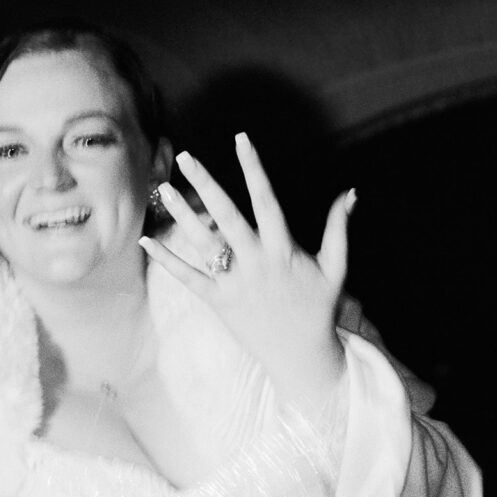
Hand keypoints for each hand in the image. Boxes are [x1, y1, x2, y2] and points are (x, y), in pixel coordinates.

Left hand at [139, 132, 353, 412]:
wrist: (301, 357)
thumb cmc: (318, 309)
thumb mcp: (335, 268)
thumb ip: (339, 229)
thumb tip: (350, 192)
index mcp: (284, 250)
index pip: (267, 200)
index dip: (254, 168)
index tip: (242, 139)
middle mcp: (256, 263)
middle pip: (228, 216)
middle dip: (207, 184)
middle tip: (186, 156)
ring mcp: (235, 283)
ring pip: (204, 243)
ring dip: (182, 215)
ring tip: (164, 188)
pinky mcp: (218, 303)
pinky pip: (188, 279)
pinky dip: (167, 261)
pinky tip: (146, 241)